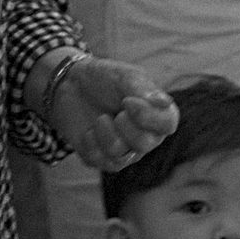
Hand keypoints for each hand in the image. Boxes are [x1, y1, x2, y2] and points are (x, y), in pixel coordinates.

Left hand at [52, 56, 178, 172]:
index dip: (149, 117)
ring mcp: (125, 150)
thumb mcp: (124, 76)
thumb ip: (144, 90)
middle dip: (126, 127)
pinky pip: (100, 162)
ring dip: (105, 134)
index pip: (168, 124)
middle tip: (116, 113)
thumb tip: (165, 103)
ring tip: (100, 118)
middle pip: (145, 143)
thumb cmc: (104, 78)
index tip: (127, 101)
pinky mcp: (103, 159)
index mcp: (157, 113)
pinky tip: (89, 131)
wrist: (71, 86)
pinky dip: (91, 143)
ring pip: (120, 156)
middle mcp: (146, 135)